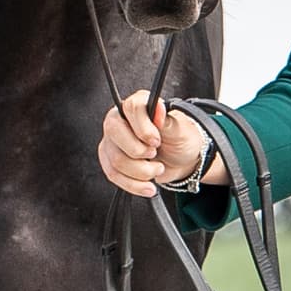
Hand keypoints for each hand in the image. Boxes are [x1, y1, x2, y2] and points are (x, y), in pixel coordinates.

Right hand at [96, 90, 216, 195]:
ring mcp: (112, 141)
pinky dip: (134, 184)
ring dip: (142, 171)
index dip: (143, 128)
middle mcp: (120, 119)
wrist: (180, 160)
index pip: (131, 108)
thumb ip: (166, 119)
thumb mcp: (179, 129)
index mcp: (137, 104)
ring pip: (116, 159)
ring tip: (157, 168)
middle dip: (139, 151)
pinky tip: (148, 185)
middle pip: (115, 132)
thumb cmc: (180, 139)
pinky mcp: (110, 160)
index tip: (157, 141)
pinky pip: (114, 175)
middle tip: (155, 153)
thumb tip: (158, 108)